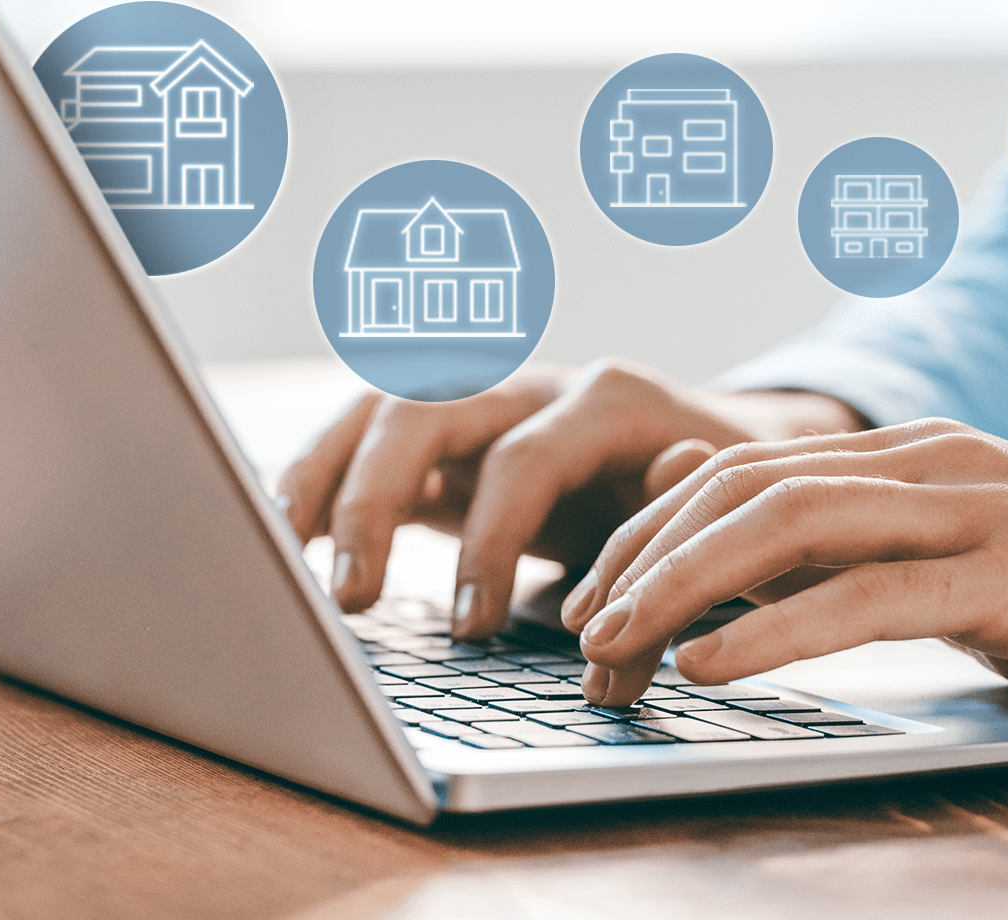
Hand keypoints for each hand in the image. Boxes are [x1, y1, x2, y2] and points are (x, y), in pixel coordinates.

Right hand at [276, 358, 865, 640]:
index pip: (526, 457)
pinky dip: (322, 472)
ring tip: (284, 549)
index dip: (491, 542)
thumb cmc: (714, 496)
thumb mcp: (715, 514)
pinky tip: (285, 528)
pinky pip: (368, 434)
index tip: (471, 627)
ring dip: (326, 473)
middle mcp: (536, 382)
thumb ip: (680, 527)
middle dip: (377, 498)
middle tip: (353, 596)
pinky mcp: (451, 432)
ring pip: (381, 406)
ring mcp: (485, 398)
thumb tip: (655, 534)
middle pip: (428, 407)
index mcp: (608, 399)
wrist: (723, 450)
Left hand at [565, 418, 1007, 737]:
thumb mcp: (970, 562)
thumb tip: (736, 550)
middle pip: (740, 487)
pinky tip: (711, 666)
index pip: (741, 470)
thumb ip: (863, 548)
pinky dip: (773, 631)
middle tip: (574, 628)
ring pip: (786, 525)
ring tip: (610, 645)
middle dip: (640, 555)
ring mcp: (975, 509)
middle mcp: (930, 463)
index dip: (648, 527)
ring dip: (679, 586)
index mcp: (915, 456)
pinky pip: (868, 597)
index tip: (589, 592)